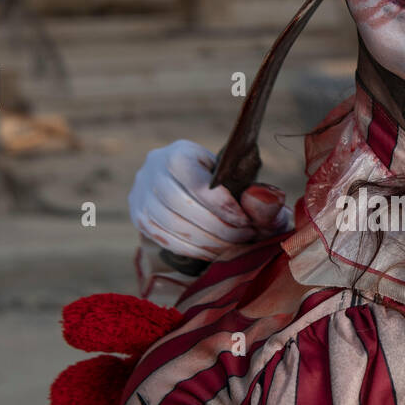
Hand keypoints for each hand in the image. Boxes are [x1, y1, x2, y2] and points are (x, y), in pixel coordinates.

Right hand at [128, 139, 292, 260]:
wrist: (186, 183)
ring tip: (232, 246)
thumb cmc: (221, 180)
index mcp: (178, 153)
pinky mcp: (139, 218)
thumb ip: (255, 191)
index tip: (247, 221)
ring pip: (172, 225)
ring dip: (207, 242)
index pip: (198, 183)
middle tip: (243, 237)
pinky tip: (213, 251)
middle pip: (182, 206)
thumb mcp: (238, 176)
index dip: (224, 206)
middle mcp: (152, 170)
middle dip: (218, 227)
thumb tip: (265, 201)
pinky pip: (165, 239)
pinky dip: (192, 249)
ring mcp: (140, 195)